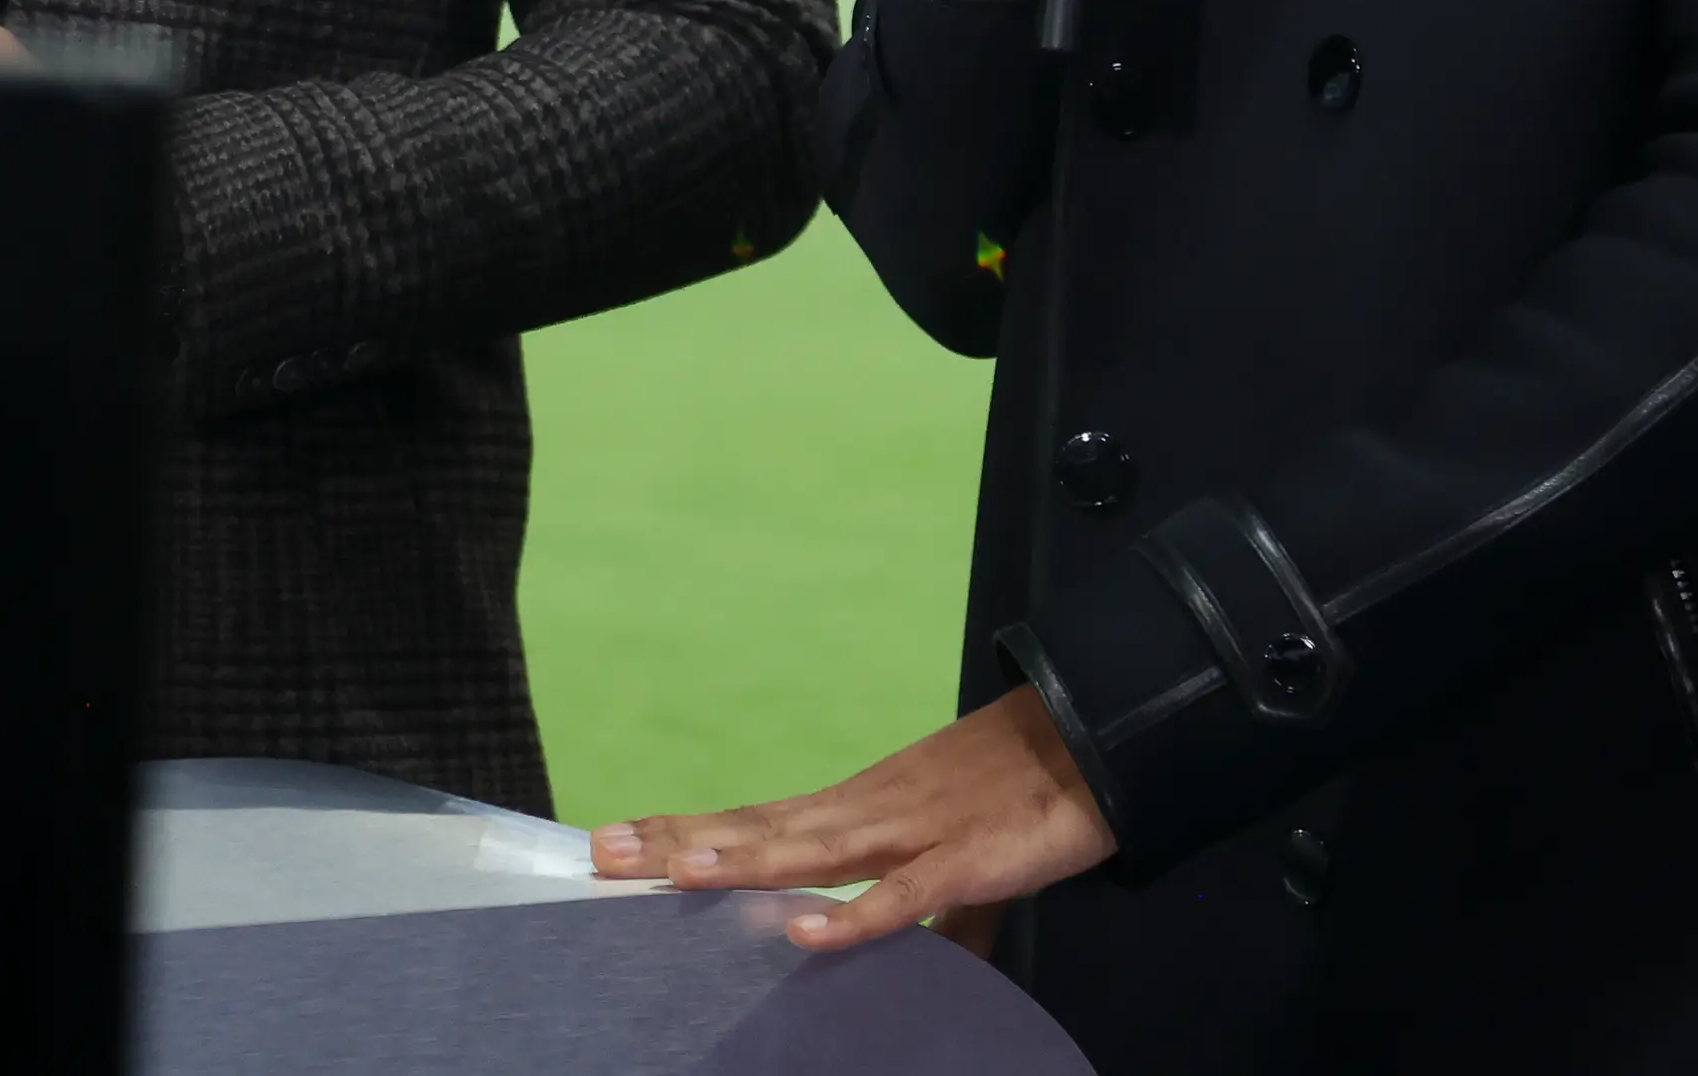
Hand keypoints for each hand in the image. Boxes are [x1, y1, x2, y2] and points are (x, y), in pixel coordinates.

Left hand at [586, 687, 1118, 951]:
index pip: (758, 823)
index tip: (618, 839)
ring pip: (812, 852)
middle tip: (601, 853)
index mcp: (860, 810)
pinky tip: (805, 934)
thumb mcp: (954, 865)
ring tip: (670, 874)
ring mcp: (912, 831)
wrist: (1095, 742)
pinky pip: (902, 897)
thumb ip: (922, 911)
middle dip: (680, 842)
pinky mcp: (964, 861)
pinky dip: (855, 918)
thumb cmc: (1020, 798)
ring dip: (740, 863)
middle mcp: (867, 811)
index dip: (688, 831)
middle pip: (761, 831)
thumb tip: (903, 955)